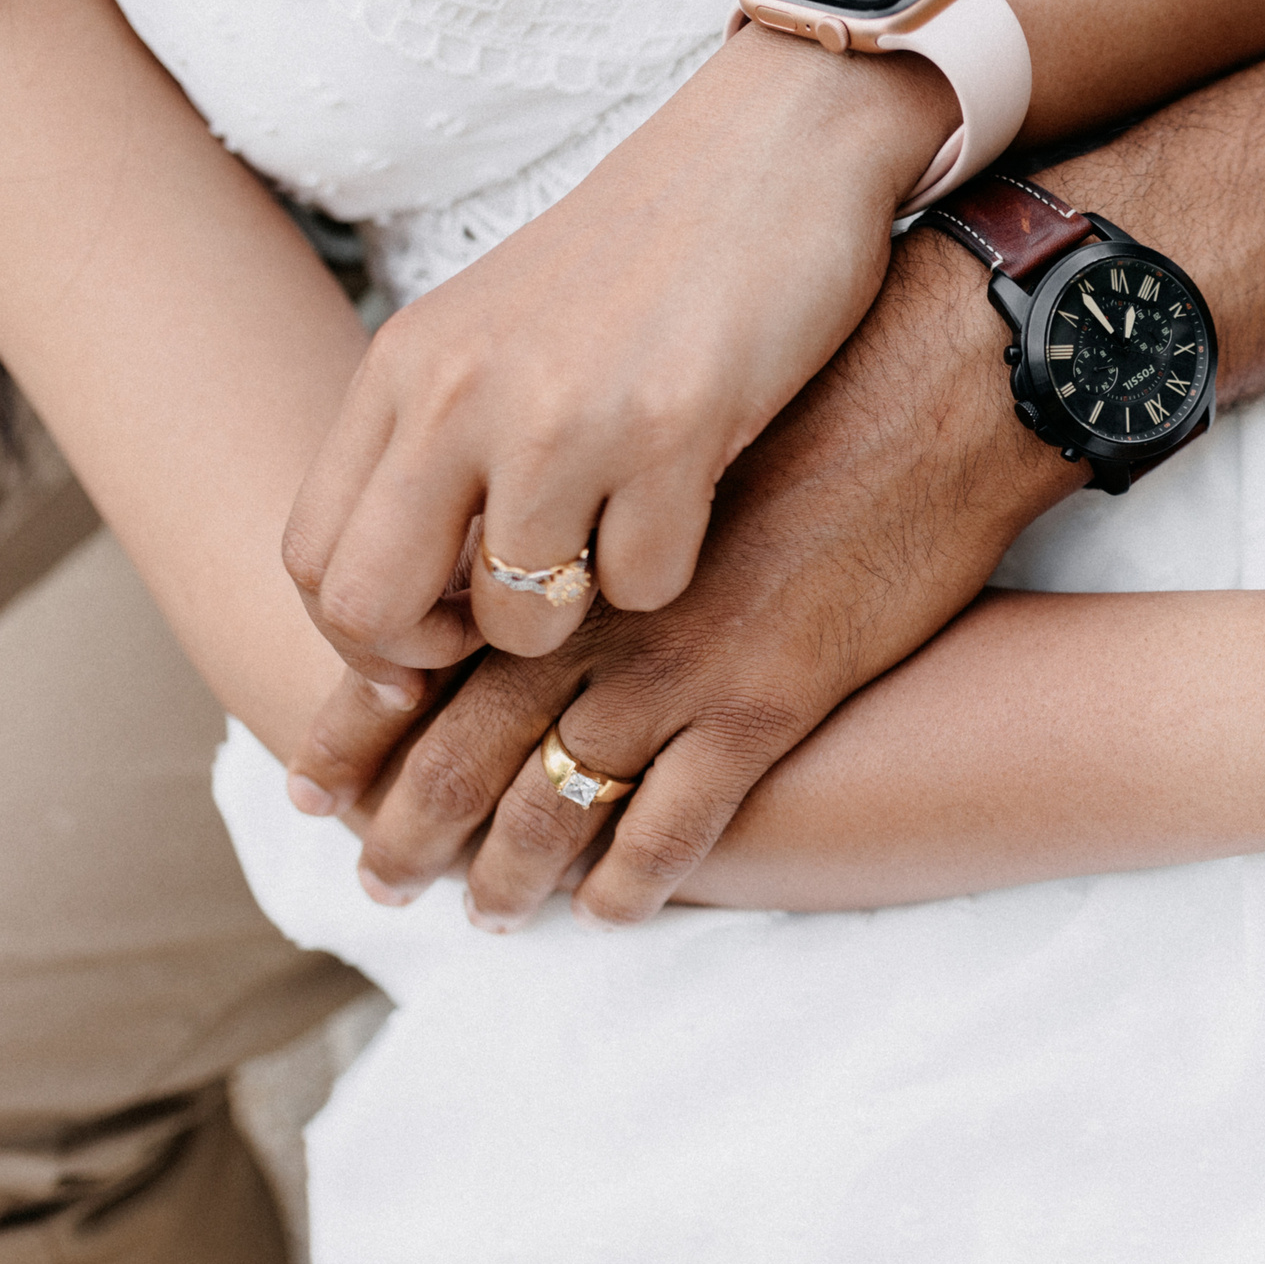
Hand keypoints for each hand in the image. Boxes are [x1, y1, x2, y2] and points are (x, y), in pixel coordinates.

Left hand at [277, 25, 960, 704]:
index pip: (313, 556)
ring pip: (521, 618)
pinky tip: (698, 495)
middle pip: (371, 608)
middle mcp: (460, 392)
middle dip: (441, 656)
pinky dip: (672, 572)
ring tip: (623, 539)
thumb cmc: (650, 255)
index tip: (441, 642)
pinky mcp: (672, 429)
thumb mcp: (501, 331)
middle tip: (518, 622)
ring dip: (579, 613)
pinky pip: (643, 586)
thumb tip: (409, 602)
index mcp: (407, 366)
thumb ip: (441, 442)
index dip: (366, 637)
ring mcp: (562, 414)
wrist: (776, 145)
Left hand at [286, 226, 1077, 918]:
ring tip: (489, 913)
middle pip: (448, 729)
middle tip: (377, 875)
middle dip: (403, 820)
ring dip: (508, 869)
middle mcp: (576, 576)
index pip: (387, 624)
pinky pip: (674, 819)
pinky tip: (611, 908)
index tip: (329, 766)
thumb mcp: (617, 357)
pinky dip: (633, 877)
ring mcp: (668, 645)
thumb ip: (534, 431)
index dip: (352, 711)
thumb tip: (478, 486)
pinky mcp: (765, 691)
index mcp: (515, 481)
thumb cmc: (790, 350)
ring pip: (549, 792)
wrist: (935, 358)